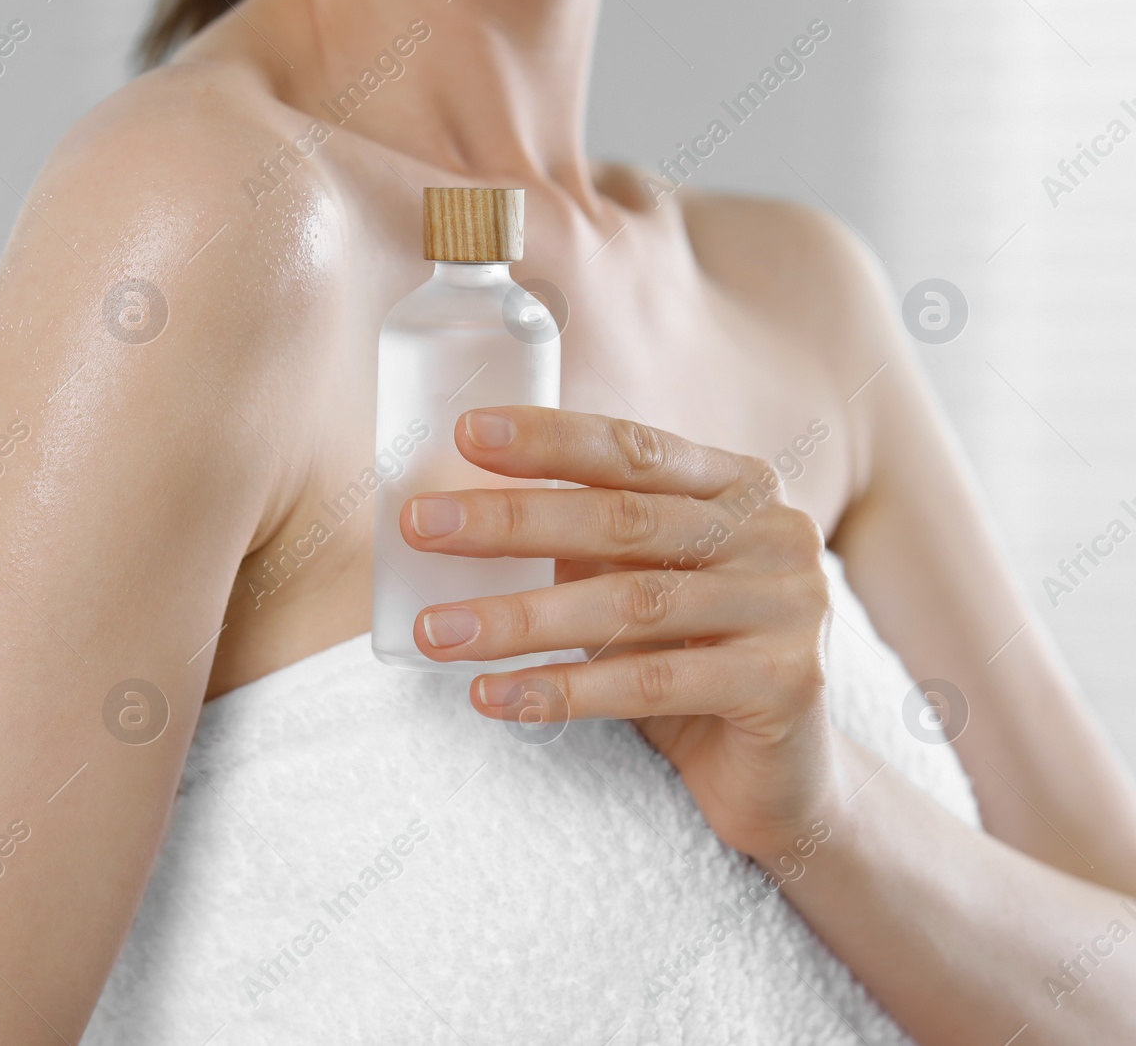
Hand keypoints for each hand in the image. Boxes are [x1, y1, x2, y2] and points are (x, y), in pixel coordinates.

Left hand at [402, 406, 841, 859]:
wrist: (790, 776)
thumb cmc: (692, 662)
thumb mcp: (645, 585)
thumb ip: (588, 544)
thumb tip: (459, 514)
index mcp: (740, 487)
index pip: (632, 449)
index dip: (549, 438)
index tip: (465, 433)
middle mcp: (775, 534)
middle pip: (622, 519)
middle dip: (510, 521)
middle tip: (420, 525)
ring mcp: (789, 608)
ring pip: (627, 604)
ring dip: (516, 618)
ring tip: (433, 631)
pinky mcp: (784, 684)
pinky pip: (648, 685)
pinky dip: (560, 691)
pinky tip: (491, 696)